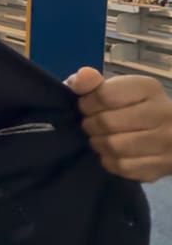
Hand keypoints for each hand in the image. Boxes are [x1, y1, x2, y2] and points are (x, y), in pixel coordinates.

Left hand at [66, 67, 171, 182]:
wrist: (166, 131)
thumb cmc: (131, 106)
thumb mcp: (114, 88)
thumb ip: (92, 82)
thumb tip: (81, 78)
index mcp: (148, 88)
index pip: (104, 96)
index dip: (86, 103)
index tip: (85, 107)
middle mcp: (163, 113)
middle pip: (107, 122)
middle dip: (90, 125)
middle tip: (90, 125)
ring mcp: (167, 141)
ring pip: (114, 147)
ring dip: (98, 143)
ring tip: (98, 138)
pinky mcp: (163, 165)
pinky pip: (123, 167)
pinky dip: (109, 161)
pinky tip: (110, 153)